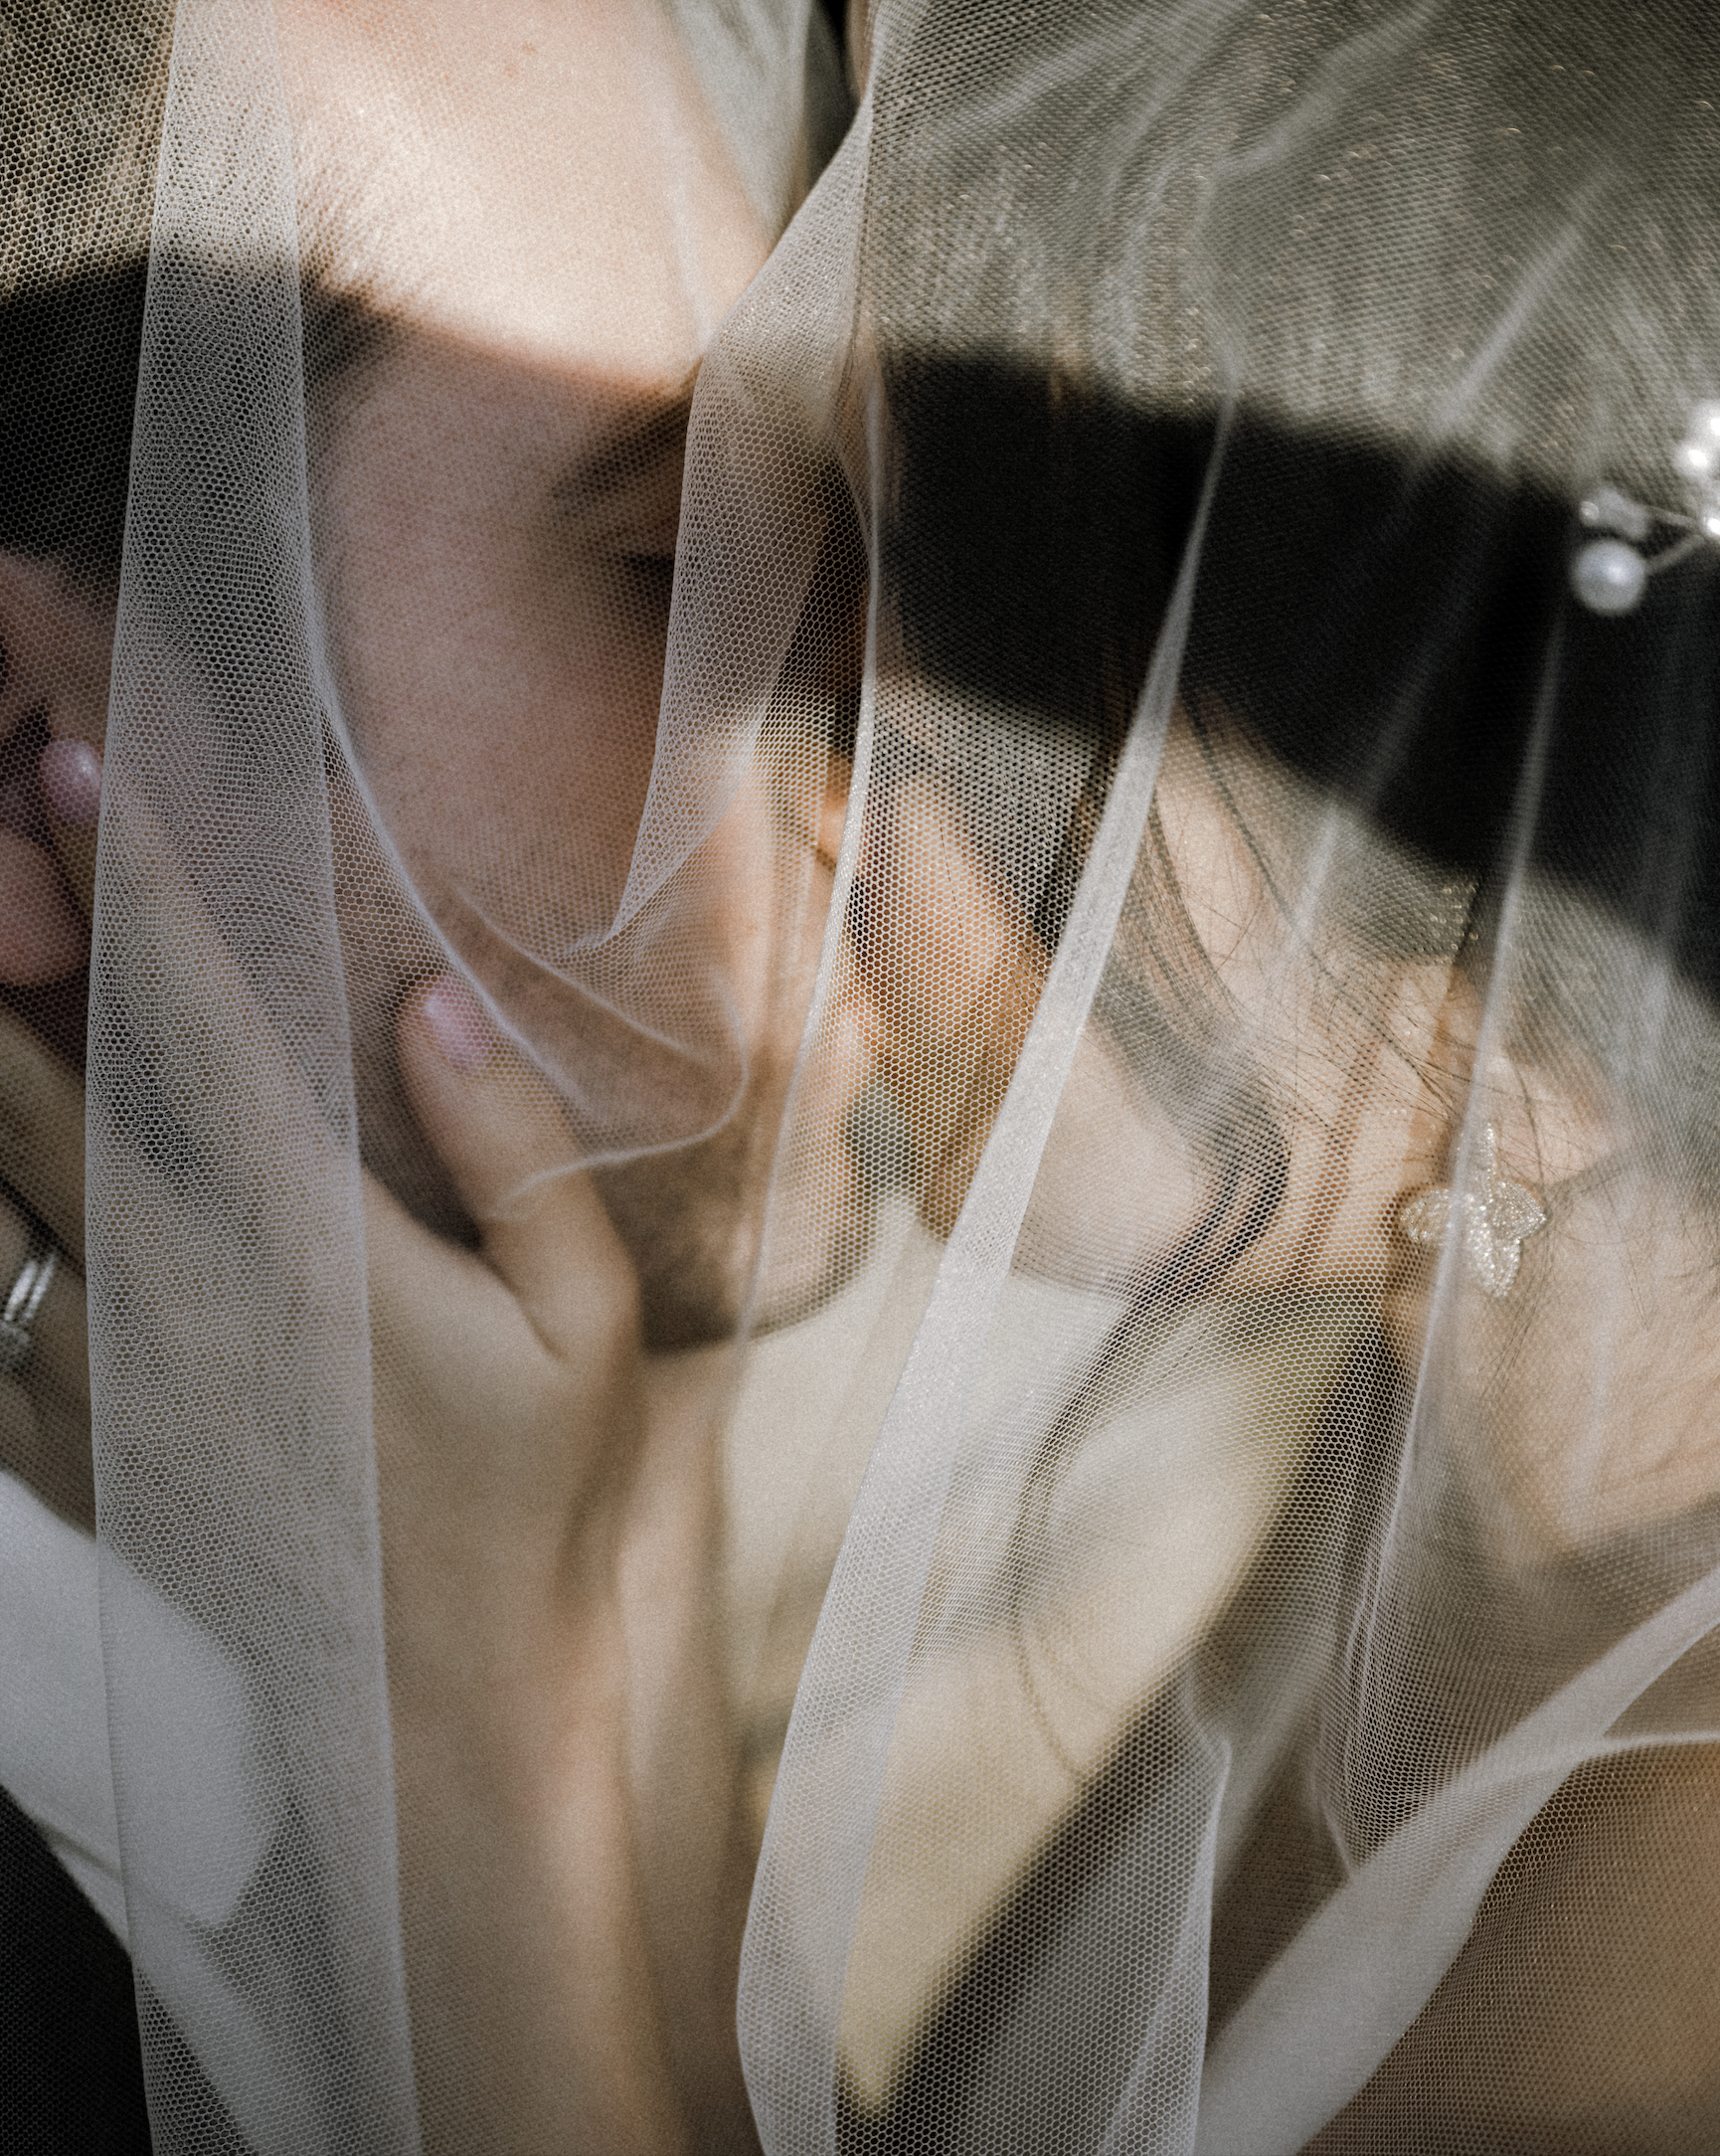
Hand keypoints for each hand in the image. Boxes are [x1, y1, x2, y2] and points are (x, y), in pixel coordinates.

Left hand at [0, 742, 753, 2153]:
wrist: (447, 1704)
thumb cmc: (532, 1500)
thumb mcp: (584, 1321)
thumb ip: (513, 1151)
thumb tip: (433, 1001)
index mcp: (309, 1240)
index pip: (195, 1022)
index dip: (128, 881)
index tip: (65, 764)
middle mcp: (180, 1292)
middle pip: (36, 1083)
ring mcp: (106, 1376)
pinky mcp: (73, 1450)